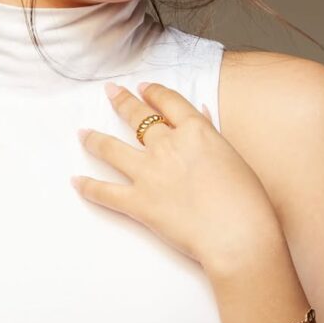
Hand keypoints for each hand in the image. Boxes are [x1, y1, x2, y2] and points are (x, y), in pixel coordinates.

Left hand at [71, 80, 282, 273]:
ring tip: (83, 133)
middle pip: (136, 116)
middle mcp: (167, 146)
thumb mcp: (233, 157)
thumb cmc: (247, 201)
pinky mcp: (138, 202)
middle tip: (109, 93)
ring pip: (111, 148)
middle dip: (121, 102)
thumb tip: (201, 113)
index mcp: (195, 131)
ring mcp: (149, 173)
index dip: (152, 93)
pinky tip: (76, 182)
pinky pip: (104, 192)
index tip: (143, 88)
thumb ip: (212, 133)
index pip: (168, 102)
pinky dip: (88, 187)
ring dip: (93, 139)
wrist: (237, 234)